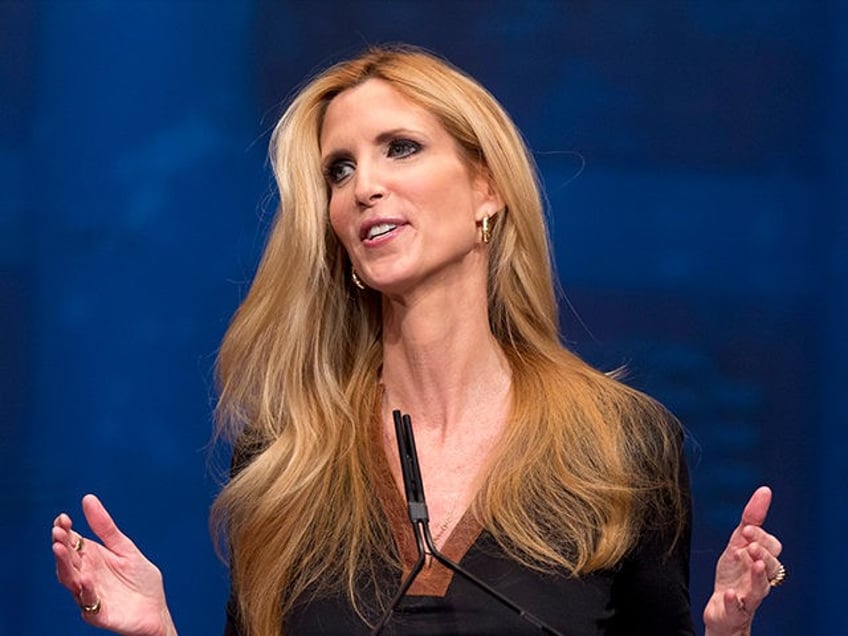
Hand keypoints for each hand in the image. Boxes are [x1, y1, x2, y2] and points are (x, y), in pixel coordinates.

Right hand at [52, 494, 177, 635]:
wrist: (155, 610)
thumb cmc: (140, 580)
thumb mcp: (125, 547)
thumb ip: (105, 527)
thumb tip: (87, 498)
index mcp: (92, 558)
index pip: (73, 542)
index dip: (65, 530)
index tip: (62, 518)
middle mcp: (86, 574)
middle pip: (68, 560)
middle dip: (61, 545)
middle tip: (58, 531)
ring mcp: (89, 594)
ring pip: (70, 580)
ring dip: (64, 565)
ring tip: (60, 548)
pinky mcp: (96, 612)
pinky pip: (87, 601)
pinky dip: (85, 590)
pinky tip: (84, 577)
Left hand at [703, 486, 783, 635]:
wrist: (723, 607)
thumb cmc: (734, 572)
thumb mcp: (737, 542)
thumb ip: (751, 519)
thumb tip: (765, 490)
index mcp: (761, 560)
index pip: (772, 547)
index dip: (761, 537)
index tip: (747, 529)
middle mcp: (760, 578)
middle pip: (772, 567)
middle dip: (763, 554)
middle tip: (750, 546)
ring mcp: (749, 595)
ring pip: (761, 588)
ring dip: (758, 575)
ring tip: (752, 562)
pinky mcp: (736, 610)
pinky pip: (738, 608)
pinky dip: (734, 601)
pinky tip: (729, 593)